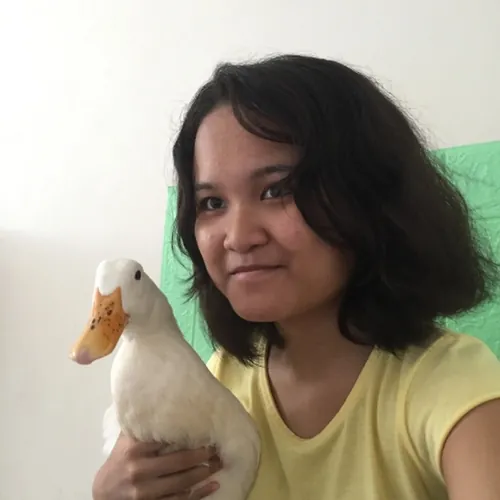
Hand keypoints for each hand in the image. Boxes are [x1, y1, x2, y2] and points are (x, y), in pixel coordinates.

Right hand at [92, 433, 221, 498]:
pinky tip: (212, 486)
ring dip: (203, 474)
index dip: (187, 434)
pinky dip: (198, 495)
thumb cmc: (119, 463)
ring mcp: (144, 492)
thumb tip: (155, 397)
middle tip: (216, 448)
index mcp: (134, 449)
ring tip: (218, 464)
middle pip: (178, 462)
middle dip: (201, 455)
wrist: (102, 495)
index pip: (164, 439)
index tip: (204, 429)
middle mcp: (138, 470)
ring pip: (181, 483)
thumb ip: (140, 424)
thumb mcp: (125, 441)